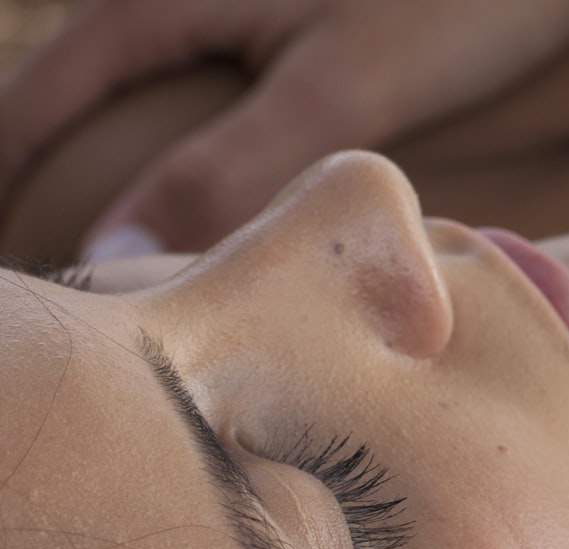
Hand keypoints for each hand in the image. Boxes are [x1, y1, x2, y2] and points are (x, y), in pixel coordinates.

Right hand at [0, 0, 568, 256]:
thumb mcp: (338, 86)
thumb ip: (228, 169)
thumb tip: (114, 257)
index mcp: (158, 0)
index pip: (36, 103)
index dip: (7, 188)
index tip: (12, 279)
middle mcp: (182, 0)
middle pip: (85, 109)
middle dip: (61, 197)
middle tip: (81, 302)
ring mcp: (238, 21)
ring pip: (155, 115)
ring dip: (141, 189)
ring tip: (147, 281)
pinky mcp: (296, 44)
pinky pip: (220, 116)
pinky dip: (210, 172)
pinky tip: (237, 227)